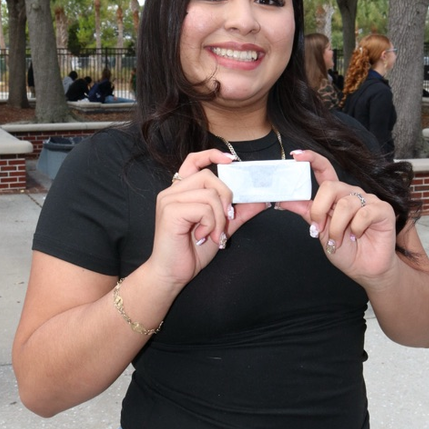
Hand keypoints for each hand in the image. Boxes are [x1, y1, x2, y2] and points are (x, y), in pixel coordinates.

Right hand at [148, 149, 267, 287]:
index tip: (231, 160)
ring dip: (219, 218)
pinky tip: (203, 236)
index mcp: (181, 191)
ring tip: (214, 235)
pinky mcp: (170, 211)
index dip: (211, 155)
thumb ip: (238, 213)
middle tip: (227, 220)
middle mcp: (172, 192)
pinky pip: (203, 208)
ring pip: (209, 194)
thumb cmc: (191, 252)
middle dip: (226, 198)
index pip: (193, 161)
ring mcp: (169, 200)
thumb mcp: (221, 228)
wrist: (173, 274)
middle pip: (209, 177)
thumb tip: (260, 200)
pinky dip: (211, 224)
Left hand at [278, 150, 397, 285]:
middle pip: (330, 186)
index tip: (296, 156)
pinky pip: (364, 213)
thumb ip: (305, 212)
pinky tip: (357, 235)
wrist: (365, 268)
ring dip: (337, 227)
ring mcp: (368, 200)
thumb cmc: (345, 249)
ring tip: (339, 239)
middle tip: (319, 228)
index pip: (324, 170)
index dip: (311, 159)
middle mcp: (351, 193)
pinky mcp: (383, 210)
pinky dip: (356, 228)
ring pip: (346, 204)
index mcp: (335, 196)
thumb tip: (283, 200)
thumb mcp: (319, 230)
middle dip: (320, 210)